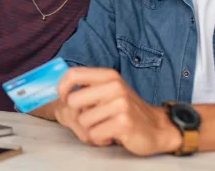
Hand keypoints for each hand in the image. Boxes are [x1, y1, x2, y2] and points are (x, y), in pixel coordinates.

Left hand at [57, 67, 181, 155]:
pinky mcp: (123, 123)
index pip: (72, 74)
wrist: (157, 127)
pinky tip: (111, 135)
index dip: (62, 88)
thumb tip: (56, 95)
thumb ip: (86, 90)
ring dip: (90, 130)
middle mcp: (114, 86)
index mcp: (108, 76)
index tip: (64, 99)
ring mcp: (120, 104)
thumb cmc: (126, 111)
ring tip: (105, 127)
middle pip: (72, 101)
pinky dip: (99, 139)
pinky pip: (94, 134)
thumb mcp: (108, 93)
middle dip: (77, 116)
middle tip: (92, 120)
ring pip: (82, 121)